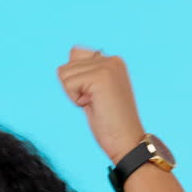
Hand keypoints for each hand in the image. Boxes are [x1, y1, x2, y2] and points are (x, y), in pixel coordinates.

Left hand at [57, 45, 146, 162]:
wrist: (127, 141)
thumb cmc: (110, 122)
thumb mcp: (95, 91)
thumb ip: (85, 70)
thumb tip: (72, 51)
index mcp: (113, 61)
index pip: (74, 55)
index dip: (76, 81)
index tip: (95, 96)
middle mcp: (112, 59)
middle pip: (66, 66)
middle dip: (75, 89)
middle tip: (96, 103)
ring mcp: (107, 66)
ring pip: (65, 75)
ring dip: (75, 95)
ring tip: (96, 104)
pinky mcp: (101, 77)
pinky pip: (68, 84)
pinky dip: (76, 100)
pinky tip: (95, 106)